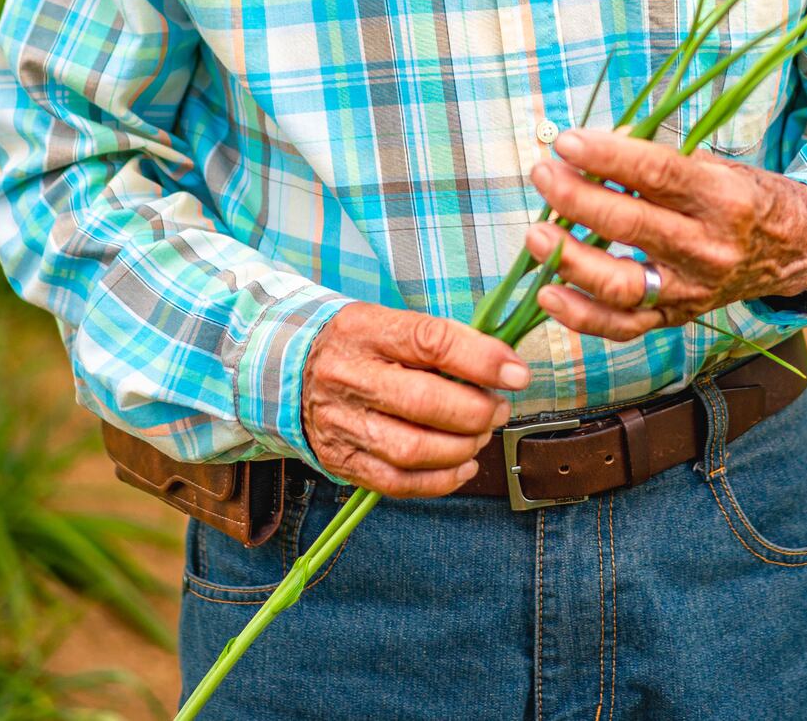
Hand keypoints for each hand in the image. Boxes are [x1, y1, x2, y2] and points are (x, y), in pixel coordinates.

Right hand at [301, 302, 527, 497]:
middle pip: (423, 402)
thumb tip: (501, 366)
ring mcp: (342, 424)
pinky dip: (441, 480)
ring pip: (412, 449)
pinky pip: (398, 483)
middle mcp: (349, 377)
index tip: (517, 374)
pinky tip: (463, 466)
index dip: (482, 360)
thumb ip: (440, 340)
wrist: (289, 372)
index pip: (430, 342)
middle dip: (476, 412)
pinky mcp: (342, 461)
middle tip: (498, 409)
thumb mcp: (388, 322)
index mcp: (365, 331)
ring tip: (480, 435)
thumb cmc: (358, 346)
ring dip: (462, 448)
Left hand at [522, 127, 806, 341]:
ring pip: (622, 285)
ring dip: (571, 260)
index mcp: (722, 198)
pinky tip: (548, 291)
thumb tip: (590, 148)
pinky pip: (623, 327)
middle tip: (544, 175)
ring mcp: (692, 290)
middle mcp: (709, 249)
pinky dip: (581, 315)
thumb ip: (655, 156)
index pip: (657, 174)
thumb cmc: (743, 195)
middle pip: (632, 227)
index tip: (567, 142)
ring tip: (536, 233)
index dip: (608, 157)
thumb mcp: (714, 164)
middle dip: (578, 199)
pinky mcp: (677, 318)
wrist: (791, 250)